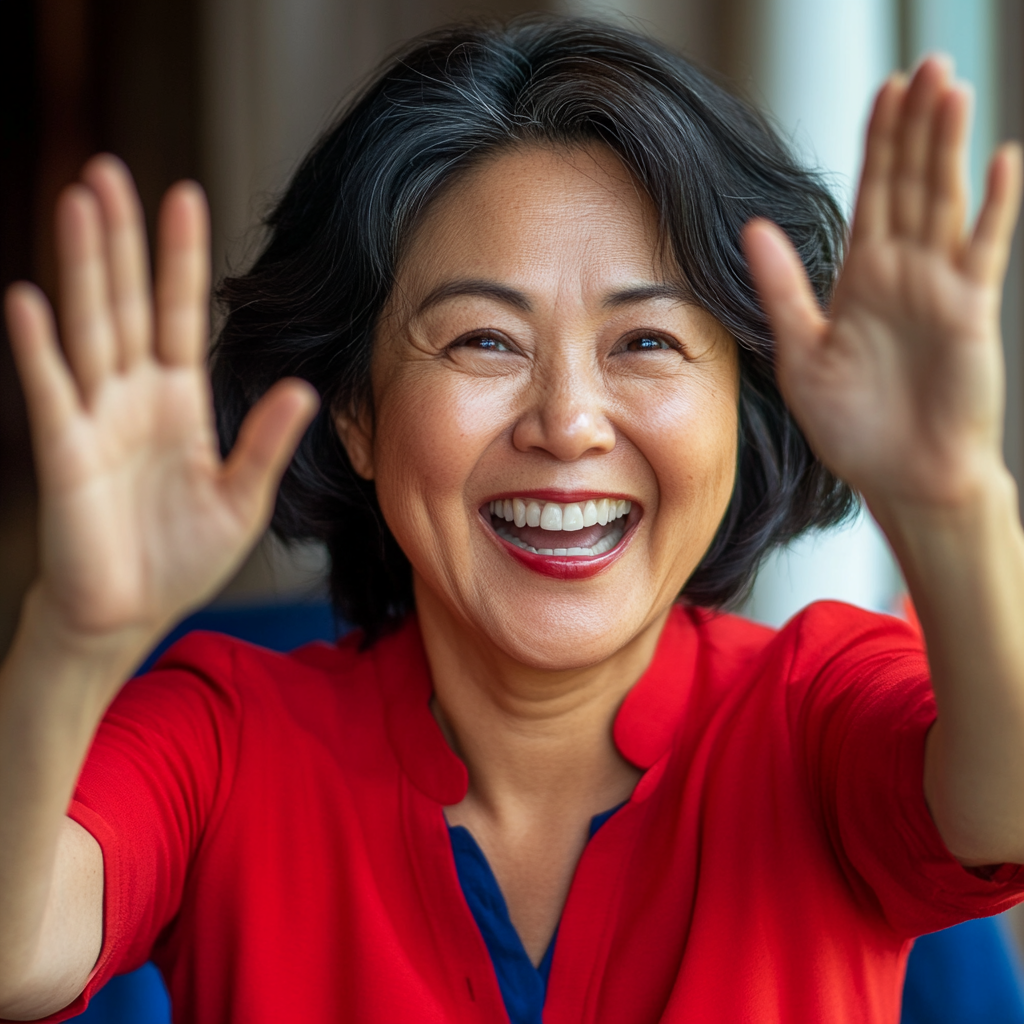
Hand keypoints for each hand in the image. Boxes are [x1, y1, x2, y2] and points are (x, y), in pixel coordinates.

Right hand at [4, 157, 317, 648]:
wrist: (130, 613)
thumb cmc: (182, 557)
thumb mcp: (240, 498)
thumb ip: (264, 442)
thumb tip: (304, 390)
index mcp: (181, 402)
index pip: (182, 315)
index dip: (182, 259)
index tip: (186, 194)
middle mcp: (135, 398)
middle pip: (127, 303)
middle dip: (121, 239)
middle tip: (111, 170)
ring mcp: (96, 418)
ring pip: (89, 328)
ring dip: (83, 267)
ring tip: (78, 202)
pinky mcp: (64, 453)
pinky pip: (50, 392)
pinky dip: (38, 350)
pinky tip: (29, 300)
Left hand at [744, 57, 1022, 518]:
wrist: (902, 476)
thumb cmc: (853, 426)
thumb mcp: (801, 354)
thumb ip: (782, 289)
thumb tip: (752, 229)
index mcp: (860, 280)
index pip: (870, 196)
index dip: (877, 145)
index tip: (882, 91)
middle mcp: (901, 273)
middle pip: (908, 184)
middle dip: (915, 126)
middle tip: (923, 65)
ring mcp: (940, 287)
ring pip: (943, 201)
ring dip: (948, 146)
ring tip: (951, 88)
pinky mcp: (971, 310)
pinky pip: (984, 248)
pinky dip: (993, 206)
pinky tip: (1001, 160)